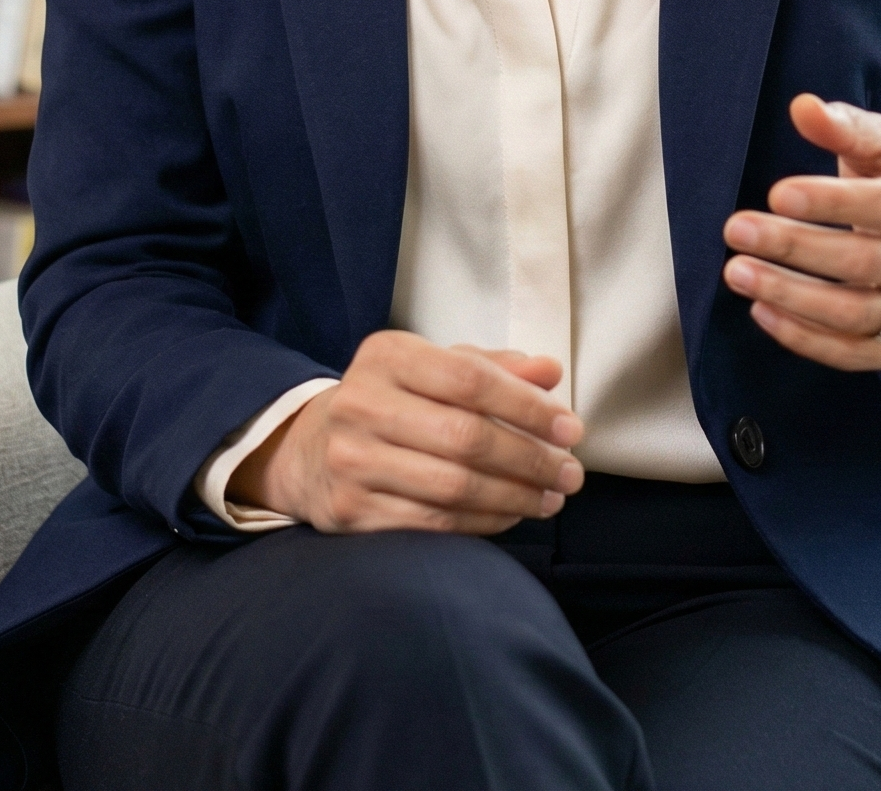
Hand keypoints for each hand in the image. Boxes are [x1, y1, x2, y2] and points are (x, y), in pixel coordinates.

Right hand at [227, 330, 585, 533]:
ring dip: (515, 496)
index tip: (570, 429)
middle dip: (530, 459)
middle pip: (464, 437)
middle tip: (570, 473)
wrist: (310, 449)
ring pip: (453, 487)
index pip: (469, 379)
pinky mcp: (351, 510)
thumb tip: (550, 373)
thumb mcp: (431, 368)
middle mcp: (362, 403)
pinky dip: (483, 522)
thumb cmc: (391, 401)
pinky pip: (433, 524)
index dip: (527, 407)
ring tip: (550, 498)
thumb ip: (492, 367)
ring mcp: (352, 460)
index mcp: (386, 355)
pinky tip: (512, 514)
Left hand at [721, 93, 880, 371]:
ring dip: (790, 296)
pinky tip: (761, 310)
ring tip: (737, 272)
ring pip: (857, 315)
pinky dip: (804, 337)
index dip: (832, 202)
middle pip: (866, 263)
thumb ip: (848, 129)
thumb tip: (803, 106)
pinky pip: (854, 354)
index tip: (776, 193)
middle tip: (735, 229)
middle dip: (795, 248)